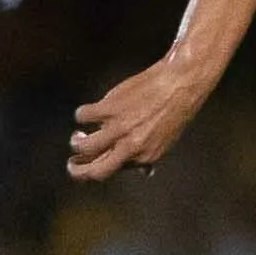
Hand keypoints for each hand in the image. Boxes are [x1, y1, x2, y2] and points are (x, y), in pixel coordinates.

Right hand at [68, 49, 225, 182]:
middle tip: (72, 162)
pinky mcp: (110, 108)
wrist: (182, 81)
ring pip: (83, 146)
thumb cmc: (176, 109)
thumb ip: (150, 155)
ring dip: (76, 142)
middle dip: (76, 170)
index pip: (109, 173)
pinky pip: (82, 116)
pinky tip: (92, 111)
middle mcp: (132, 147)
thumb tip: (145, 172)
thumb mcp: (167, 139)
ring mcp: (120, 128)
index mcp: (146, 157)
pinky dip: (83, 113)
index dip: (94, 169)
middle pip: (93, 171)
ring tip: (80, 134)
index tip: (88, 163)